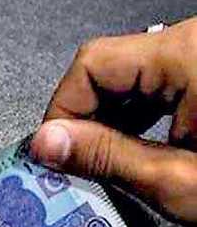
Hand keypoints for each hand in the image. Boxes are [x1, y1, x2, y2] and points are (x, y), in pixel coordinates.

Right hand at [31, 18, 196, 224]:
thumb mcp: (181, 183)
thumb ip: (107, 157)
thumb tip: (44, 143)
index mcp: (189, 56)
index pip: (92, 63)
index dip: (63, 110)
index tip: (55, 153)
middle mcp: (194, 43)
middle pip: (107, 65)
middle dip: (84, 116)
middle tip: (78, 164)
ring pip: (129, 72)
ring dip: (109, 116)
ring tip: (108, 160)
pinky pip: (157, 77)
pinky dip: (138, 110)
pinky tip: (137, 143)